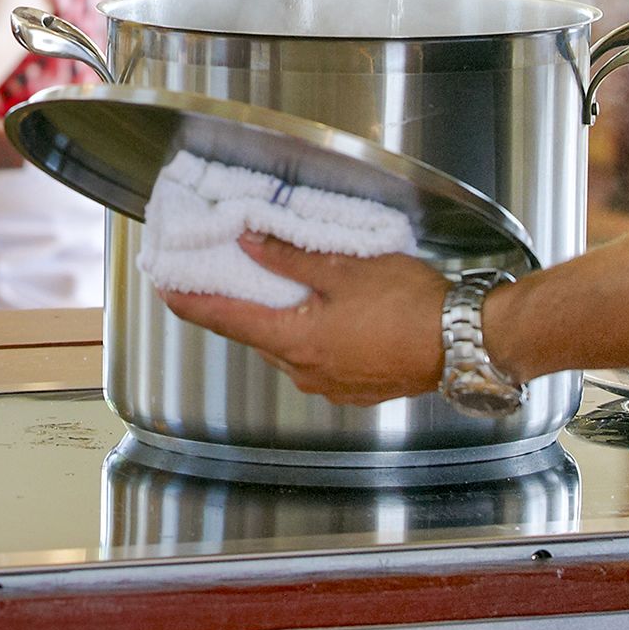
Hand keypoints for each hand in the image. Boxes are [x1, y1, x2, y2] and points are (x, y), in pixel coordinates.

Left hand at [155, 237, 450, 405]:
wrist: (464, 342)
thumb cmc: (412, 305)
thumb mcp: (344, 268)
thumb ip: (289, 258)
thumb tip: (248, 242)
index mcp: (297, 342)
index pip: (226, 319)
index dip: (191, 301)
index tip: (165, 287)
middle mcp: (306, 371)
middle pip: (254, 335)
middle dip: (236, 306)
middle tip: (217, 275)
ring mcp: (330, 384)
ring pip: (286, 347)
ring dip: (276, 320)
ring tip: (274, 286)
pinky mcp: (354, 387)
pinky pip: (314, 358)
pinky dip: (307, 334)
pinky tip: (320, 312)